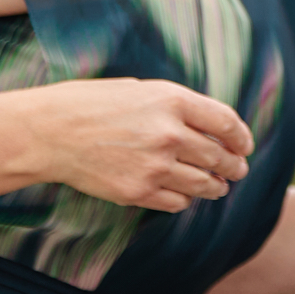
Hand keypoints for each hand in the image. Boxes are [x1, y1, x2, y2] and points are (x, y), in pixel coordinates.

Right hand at [25, 78, 251, 211]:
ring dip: (216, 187)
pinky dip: (185, 200)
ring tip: (218, 187)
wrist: (50, 132)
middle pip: (219, 157)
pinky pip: (177, 202)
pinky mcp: (138, 192)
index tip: (244, 146)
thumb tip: (210, 127)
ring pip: (203, 184)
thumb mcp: (141, 91)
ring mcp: (154, 166)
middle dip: (234, 166)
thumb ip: (177, 107)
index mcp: (173, 101)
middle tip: (238, 170)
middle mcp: (169, 134)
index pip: (226, 123)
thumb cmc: (92, 104)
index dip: (241, 137)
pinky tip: (184, 195)